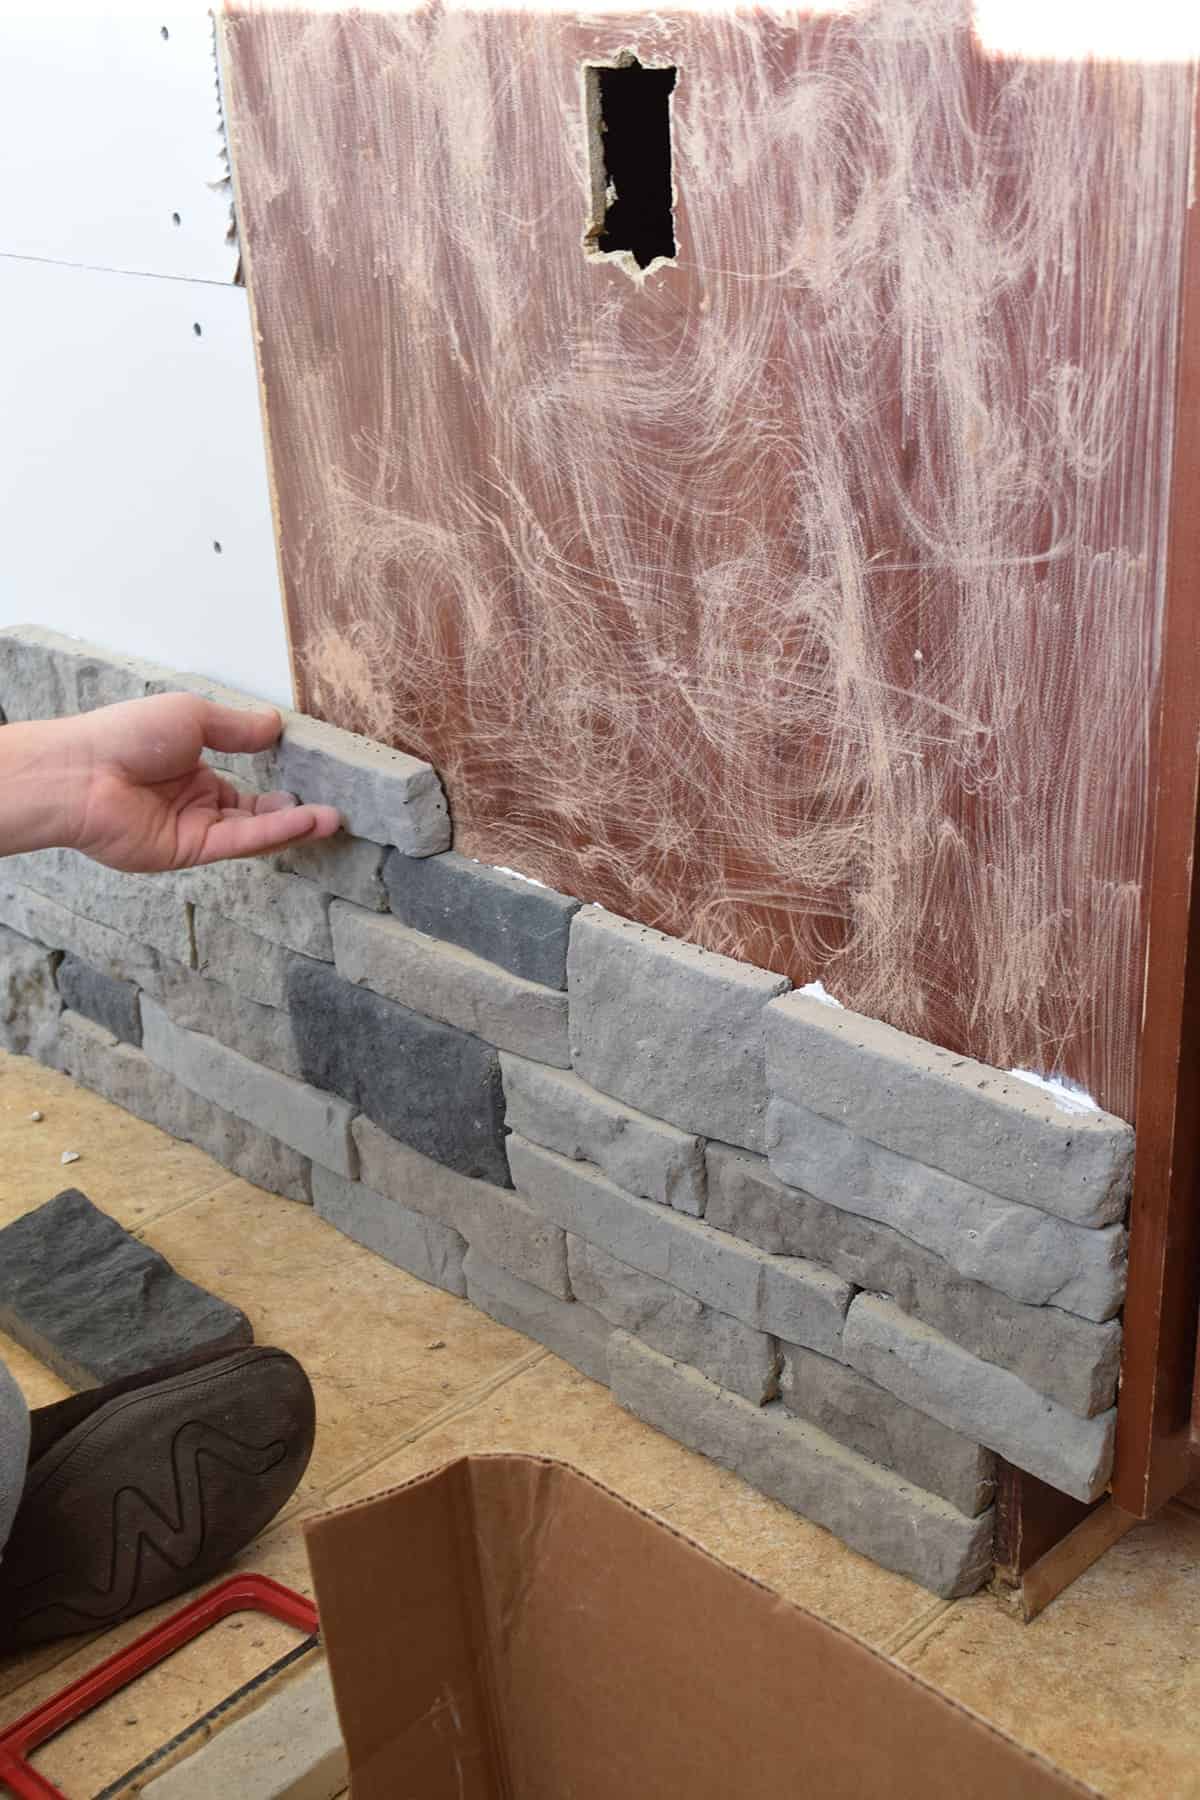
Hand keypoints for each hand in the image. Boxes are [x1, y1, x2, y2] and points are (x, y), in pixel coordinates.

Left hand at [33, 693, 340, 872]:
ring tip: (331, 818)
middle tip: (330, 807)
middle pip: (253, 814)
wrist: (83, 771)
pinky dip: (273, 832)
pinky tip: (304, 821)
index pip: (244, 787)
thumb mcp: (192, 717)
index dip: (276, 787)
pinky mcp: (189, 852)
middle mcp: (194, 804)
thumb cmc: (127, 734)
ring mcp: (193, 830)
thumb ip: (237, 728)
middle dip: (292, 813)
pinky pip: (239, 842)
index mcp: (190, 770)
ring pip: (252, 831)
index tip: (311, 780)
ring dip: (292, 825)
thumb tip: (276, 724)